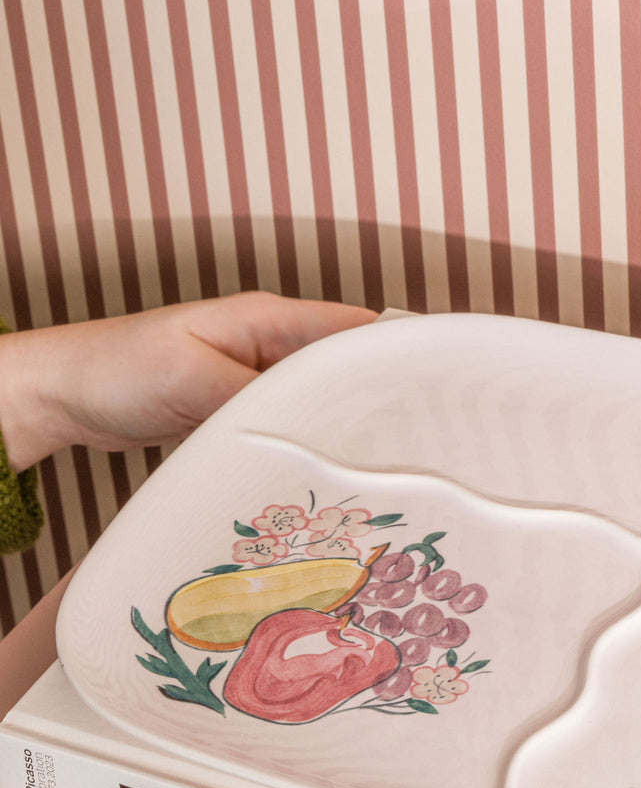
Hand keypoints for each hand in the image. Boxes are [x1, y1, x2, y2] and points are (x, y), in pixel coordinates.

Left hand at [0, 293, 376, 472]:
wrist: (65, 394)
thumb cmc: (117, 368)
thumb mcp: (191, 378)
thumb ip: (254, 395)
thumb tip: (313, 420)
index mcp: (268, 319)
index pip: (352, 329)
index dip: (394, 353)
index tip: (428, 387)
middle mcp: (271, 346)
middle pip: (344, 369)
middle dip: (376, 398)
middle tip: (410, 440)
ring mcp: (257, 379)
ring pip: (320, 400)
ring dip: (342, 424)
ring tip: (377, 460)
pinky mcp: (242, 408)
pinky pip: (290, 423)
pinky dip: (308, 441)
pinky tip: (324, 468)